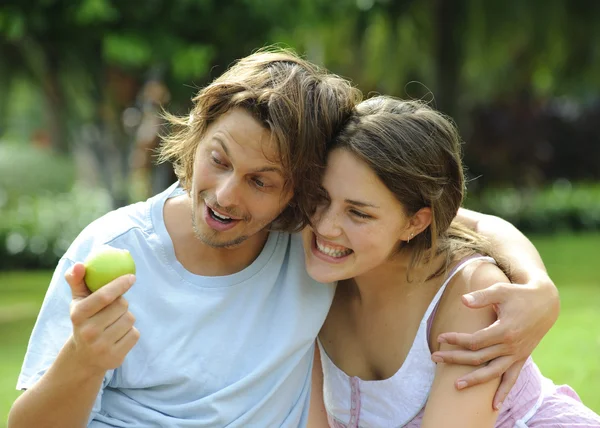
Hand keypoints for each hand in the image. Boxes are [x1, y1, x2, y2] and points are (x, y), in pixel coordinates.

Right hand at [66, 262, 139, 373]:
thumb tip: (79, 264)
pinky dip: (130, 332)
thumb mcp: (78, 301)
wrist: (83, 357)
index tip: (131, 277)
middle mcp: (88, 332)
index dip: (120, 284)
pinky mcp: (115, 358)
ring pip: (130, 319)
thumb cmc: (84, 320)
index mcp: (78, 315)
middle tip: (114, 309)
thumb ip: (77, 281)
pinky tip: (118, 336)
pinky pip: (134, 334)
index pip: (104, 296)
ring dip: (126, 317)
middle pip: (122, 306)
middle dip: (122, 303)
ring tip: (114, 323)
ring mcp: (101, 347)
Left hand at [431, 277, 558, 409]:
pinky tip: (494, 406)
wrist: (545, 304)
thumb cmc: (519, 295)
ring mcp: (517, 355)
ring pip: (493, 373)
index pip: (475, 341)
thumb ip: (481, 297)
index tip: (440, 338)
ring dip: (474, 380)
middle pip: (478, 358)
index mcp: (505, 330)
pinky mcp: (521, 358)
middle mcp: (511, 347)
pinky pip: (511, 379)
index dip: (456, 340)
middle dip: (454, 359)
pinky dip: (503, 393)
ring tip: (455, 386)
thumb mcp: (501, 291)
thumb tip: (462, 300)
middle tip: (434, 358)